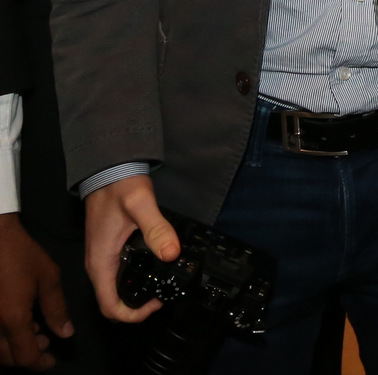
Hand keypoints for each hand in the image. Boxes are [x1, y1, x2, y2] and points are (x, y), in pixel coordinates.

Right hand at [0, 214, 71, 368]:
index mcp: (12, 319)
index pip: (25, 356)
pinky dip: (2, 337)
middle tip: (46, 341)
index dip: (40, 363)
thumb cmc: (20, 255)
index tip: (51, 360)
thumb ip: (56, 308)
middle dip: (27, 355)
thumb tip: (65, 333)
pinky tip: (15, 323)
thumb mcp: (47, 278)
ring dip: (13, 348)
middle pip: (7, 358)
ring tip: (33, 330)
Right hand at [83, 175, 176, 322]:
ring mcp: (101, 258)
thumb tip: (171, 254)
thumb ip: (157, 228)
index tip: (155, 305)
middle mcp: (97, 265)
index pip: (109, 307)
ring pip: (113, 290)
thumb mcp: (141, 205)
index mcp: (100, 262)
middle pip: (111, 303)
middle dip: (135, 308)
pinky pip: (116, 276)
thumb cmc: (119, 186)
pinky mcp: (107, 250)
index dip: (132, 315)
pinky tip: (152, 269)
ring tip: (160, 286)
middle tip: (161, 297)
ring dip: (133, 296)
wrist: (108, 170)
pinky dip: (131, 281)